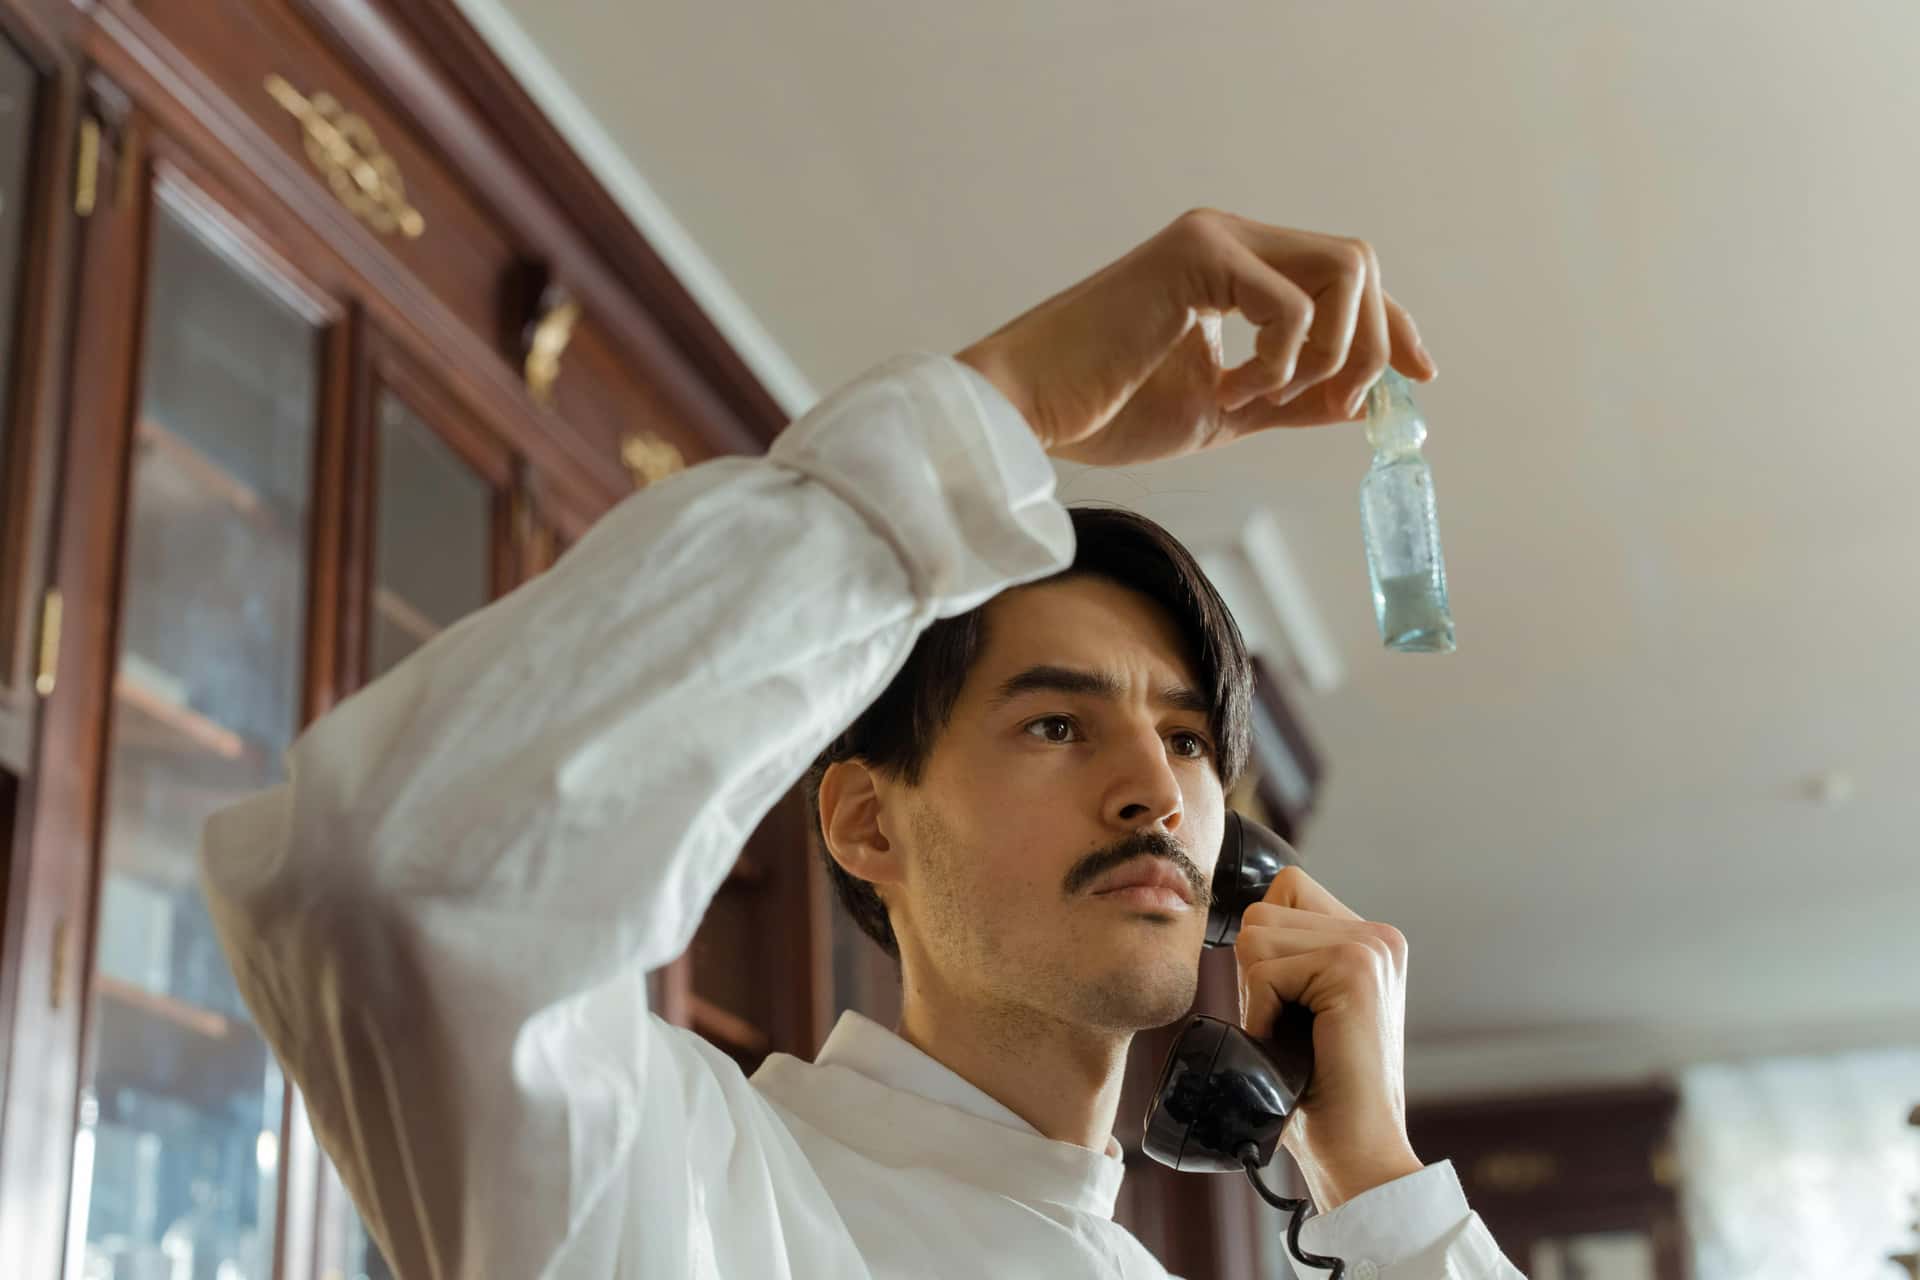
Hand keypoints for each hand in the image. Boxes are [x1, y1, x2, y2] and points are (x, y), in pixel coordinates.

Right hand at [954, 208, 1436, 467]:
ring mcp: (1213, 239)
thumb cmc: (1104, 410)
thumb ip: (1290, 399)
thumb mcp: (1222, 410)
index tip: (1421, 377)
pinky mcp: (1196, 256)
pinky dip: (1280, 362)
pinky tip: (1230, 390)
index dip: (1391, 327)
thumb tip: (1361, 401)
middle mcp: (1229, 238)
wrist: (1029, 411)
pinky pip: (1292, 304)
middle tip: (1335, 407)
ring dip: (1331, 351)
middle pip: (1359, 263)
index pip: (1344, 278)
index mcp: (1233, 267)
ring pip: (1344, 270)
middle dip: (1371, 342)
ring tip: (1268, 399)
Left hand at [1234, 866, 1424, 1209]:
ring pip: (1257, 936)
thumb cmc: (1318, 1089)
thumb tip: (1238, 925)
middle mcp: (1377, 935)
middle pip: (1263, 911)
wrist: (1357, 1148)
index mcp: (1370, 939)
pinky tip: (1292, 1046)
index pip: (1286, 888)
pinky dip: (1262, 1012)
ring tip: (1294, 1037)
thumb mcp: (1301, 1007)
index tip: (1289, 1004)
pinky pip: (1265, 970)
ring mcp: (1370, 946)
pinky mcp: (1354, 967)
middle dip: (1257, 973)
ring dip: (1258, 994)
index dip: (1264, 947)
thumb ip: (1285, 958)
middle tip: (1292, 1029)